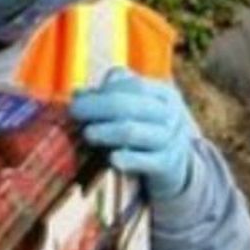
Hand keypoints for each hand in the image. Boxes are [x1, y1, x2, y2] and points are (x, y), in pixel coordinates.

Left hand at [69, 67, 195, 199]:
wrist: (174, 164)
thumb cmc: (145, 128)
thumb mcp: (134, 107)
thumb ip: (108, 96)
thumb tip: (77, 93)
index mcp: (162, 94)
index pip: (132, 85)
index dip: (103, 91)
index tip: (77, 99)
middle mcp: (170, 114)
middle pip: (129, 106)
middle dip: (97, 108)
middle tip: (74, 113)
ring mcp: (171, 140)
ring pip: (132, 132)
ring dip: (106, 132)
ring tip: (87, 134)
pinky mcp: (167, 165)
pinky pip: (145, 161)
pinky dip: (127, 159)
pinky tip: (112, 159)